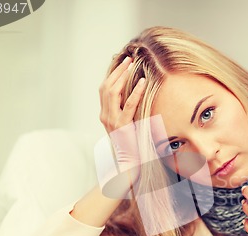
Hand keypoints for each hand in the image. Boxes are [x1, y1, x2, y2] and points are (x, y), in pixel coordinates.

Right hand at [97, 56, 145, 188]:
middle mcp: (105, 116)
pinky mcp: (122, 126)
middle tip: (127, 59)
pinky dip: (135, 92)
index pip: (104, 89)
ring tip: (131, 64)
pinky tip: (143, 82)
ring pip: (112, 92)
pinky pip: (128, 105)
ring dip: (122, 76)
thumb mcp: (128, 125)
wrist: (129, 164)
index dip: (112, 74)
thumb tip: (136, 97)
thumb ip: (128, 112)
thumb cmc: (132, 145)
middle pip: (106, 87)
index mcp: (105, 115)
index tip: (121, 62)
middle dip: (116, 71)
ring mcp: (112, 121)